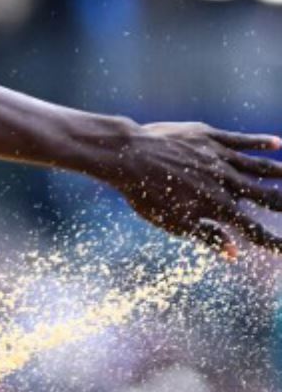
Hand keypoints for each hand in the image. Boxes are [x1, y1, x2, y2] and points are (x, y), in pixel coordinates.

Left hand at [103, 123, 281, 257]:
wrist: (126, 155)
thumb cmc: (145, 193)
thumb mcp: (173, 222)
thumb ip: (207, 236)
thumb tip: (235, 254)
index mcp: (217, 207)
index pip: (253, 230)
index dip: (272, 242)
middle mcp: (225, 181)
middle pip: (265, 195)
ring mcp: (218, 157)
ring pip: (257, 166)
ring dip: (277, 172)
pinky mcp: (209, 137)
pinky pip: (240, 140)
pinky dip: (260, 142)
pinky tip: (277, 144)